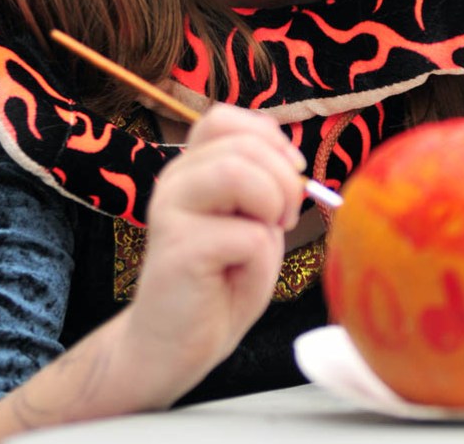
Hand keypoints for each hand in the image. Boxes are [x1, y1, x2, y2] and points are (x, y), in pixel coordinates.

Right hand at [118, 104, 305, 403]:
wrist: (173, 346)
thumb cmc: (220, 282)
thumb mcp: (252, 221)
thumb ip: (265, 184)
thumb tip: (292, 161)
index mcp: (192, 166)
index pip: (223, 118)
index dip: (267, 136)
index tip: (289, 171)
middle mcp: (175, 179)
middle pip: (242, 144)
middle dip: (284, 179)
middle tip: (282, 219)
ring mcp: (170, 209)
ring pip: (238, 173)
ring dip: (271, 204)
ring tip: (266, 235)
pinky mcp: (177, 248)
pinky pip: (244, 235)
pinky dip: (260, 257)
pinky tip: (240, 275)